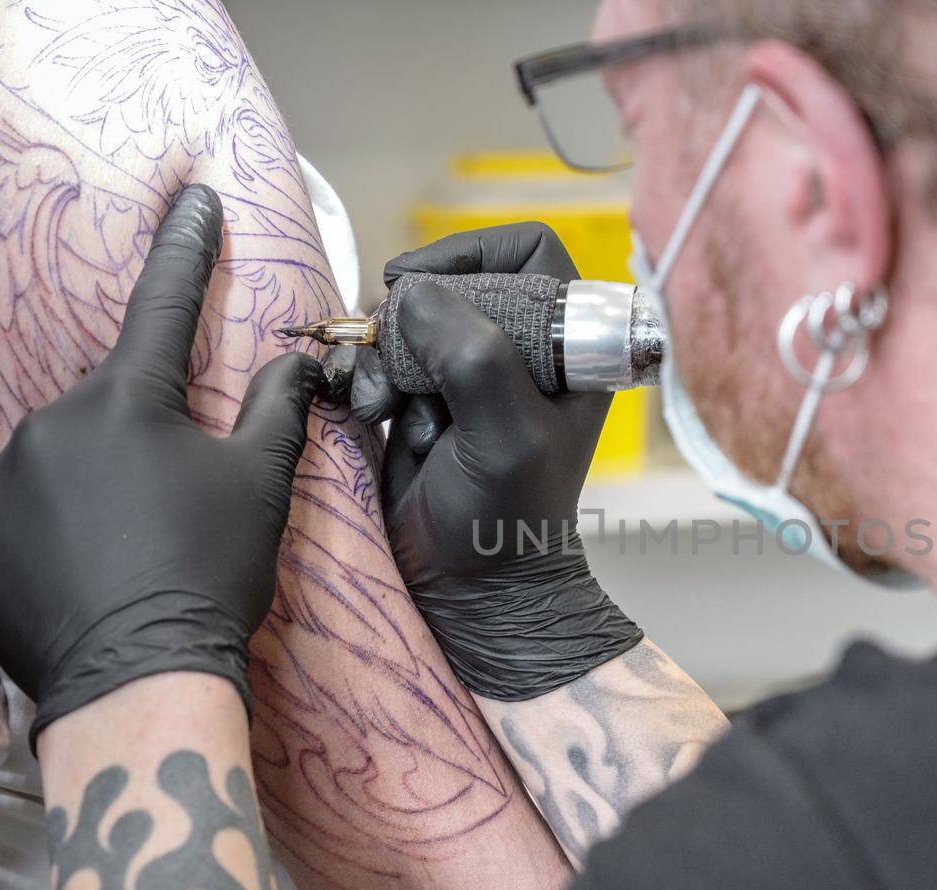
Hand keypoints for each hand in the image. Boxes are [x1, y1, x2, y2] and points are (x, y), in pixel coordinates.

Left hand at [0, 184, 323, 749]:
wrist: (137, 680)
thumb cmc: (211, 574)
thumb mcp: (262, 486)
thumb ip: (279, 408)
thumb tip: (298, 359)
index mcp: (129, 399)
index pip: (164, 303)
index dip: (185, 247)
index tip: (194, 197)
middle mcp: (51, 421)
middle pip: (110, 401)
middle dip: (144, 431)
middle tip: (178, 498)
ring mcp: (1, 476)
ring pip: (62, 453)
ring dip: (96, 479)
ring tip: (133, 547)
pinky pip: (19, 506)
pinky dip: (52, 523)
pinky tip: (87, 567)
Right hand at [359, 223, 641, 699]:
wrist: (468, 589)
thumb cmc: (507, 520)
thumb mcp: (506, 436)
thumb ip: (474, 356)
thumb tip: (413, 294)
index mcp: (569, 349)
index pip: (529, 253)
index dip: (478, 255)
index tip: (429, 285)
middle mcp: (520, 351)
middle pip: (453, 280)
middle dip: (417, 320)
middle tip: (407, 375)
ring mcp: (466, 372)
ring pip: (407, 316)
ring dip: (387, 356)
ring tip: (391, 411)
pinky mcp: (419, 397)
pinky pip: (379, 354)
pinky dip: (367, 376)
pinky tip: (374, 417)